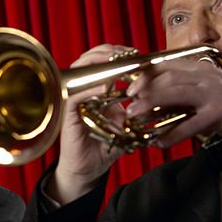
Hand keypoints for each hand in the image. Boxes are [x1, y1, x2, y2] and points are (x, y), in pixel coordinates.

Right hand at [51, 44, 133, 204]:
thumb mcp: (125, 122)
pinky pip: (75, 97)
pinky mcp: (68, 116)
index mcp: (94, 91)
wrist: (88, 170)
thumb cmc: (104, 147)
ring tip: (114, 61)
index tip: (134, 52)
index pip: (100, 62)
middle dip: (106, 52)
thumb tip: (153, 92)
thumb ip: (135, 106)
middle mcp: (81, 93)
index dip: (115, 53)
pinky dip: (89, 89)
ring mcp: (73, 103)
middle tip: (126, 52)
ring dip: (96, 64)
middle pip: (88, 61)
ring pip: (78, 73)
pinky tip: (104, 86)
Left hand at [124, 59, 221, 147]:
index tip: (131, 86)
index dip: (146, 74)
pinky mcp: (217, 115)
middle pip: (169, 77)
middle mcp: (205, 77)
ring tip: (134, 116)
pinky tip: (159, 142)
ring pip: (176, 94)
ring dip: (151, 104)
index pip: (167, 65)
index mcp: (200, 69)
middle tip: (129, 103)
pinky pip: (189, 125)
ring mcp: (212, 95)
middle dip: (145, 89)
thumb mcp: (201, 87)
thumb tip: (146, 95)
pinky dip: (171, 135)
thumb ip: (179, 88)